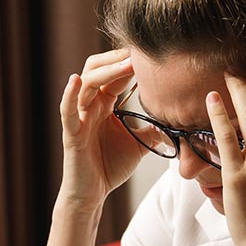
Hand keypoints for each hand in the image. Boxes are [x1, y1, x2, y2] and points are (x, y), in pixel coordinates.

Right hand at [58, 49, 145, 209]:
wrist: (93, 194)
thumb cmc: (109, 166)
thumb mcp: (139, 144)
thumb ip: (154, 130)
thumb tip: (178, 122)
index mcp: (104, 104)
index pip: (115, 73)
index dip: (130, 61)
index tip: (151, 52)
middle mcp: (89, 105)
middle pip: (97, 69)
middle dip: (117, 58)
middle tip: (140, 51)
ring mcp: (79, 117)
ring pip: (86, 83)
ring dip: (106, 70)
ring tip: (126, 62)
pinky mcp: (71, 133)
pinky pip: (67, 111)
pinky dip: (69, 94)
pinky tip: (75, 80)